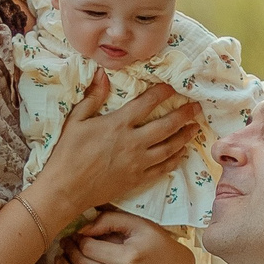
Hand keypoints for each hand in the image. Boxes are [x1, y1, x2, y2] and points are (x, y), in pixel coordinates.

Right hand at [36, 75, 201, 216]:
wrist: (66, 189)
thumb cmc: (67, 153)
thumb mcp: (76, 120)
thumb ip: (92, 97)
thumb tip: (102, 74)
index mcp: (118, 124)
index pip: (147, 103)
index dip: (163, 93)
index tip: (173, 87)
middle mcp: (133, 142)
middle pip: (166, 125)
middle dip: (184, 115)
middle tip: (197, 108)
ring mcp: (138, 163)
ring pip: (169, 147)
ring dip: (185, 137)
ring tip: (195, 129)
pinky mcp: (138, 179)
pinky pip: (162, 168)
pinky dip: (175, 160)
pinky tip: (181, 153)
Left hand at [59, 209, 194, 263]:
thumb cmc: (157, 245)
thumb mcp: (139, 225)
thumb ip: (110, 220)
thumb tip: (82, 227)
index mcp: (128, 258)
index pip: (88, 248)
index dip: (76, 240)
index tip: (73, 235)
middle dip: (69, 253)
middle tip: (65, 246)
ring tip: (63, 262)